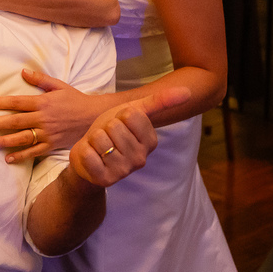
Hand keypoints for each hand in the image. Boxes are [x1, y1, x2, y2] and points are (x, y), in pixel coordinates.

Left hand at [0, 69, 100, 162]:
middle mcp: (43, 118)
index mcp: (42, 102)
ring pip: (22, 138)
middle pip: (15, 121)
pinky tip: (8, 158)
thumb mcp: (59, 86)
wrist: (95, 117)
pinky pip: (34, 152)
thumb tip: (23, 72)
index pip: (16, 102)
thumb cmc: (76, 100)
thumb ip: (40, 79)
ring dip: (4, 141)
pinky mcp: (52, 145)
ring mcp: (47, 133)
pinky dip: (21, 156)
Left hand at [69, 87, 190, 186]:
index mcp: (151, 141)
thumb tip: (187, 91)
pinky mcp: (105, 180)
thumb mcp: (133, 111)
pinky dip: (85, 152)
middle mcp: (141, 159)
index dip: (119, 116)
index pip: (131, 115)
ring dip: (94, 139)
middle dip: (105, 128)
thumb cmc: (112, 131)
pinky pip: (89, 154)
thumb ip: (159, 101)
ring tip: (100, 147)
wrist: (89, 155)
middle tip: (108, 138)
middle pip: (115, 126)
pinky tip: (92, 158)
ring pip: (101, 139)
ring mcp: (124, 171)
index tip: (120, 125)